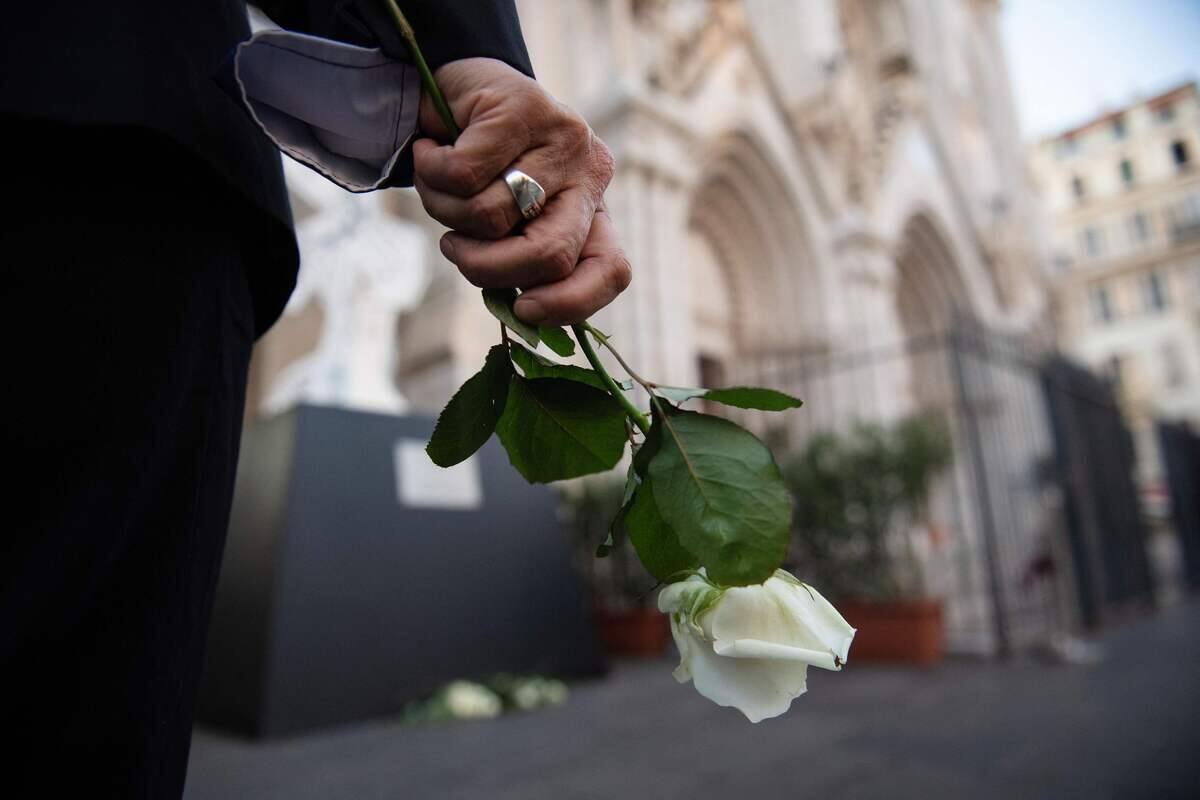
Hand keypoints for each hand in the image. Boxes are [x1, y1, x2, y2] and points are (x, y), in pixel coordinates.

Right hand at [412, 58, 630, 324]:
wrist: (453, 88)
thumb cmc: (479, 170)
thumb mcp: (504, 222)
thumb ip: (517, 259)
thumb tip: (519, 313)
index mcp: (593, 211)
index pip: (612, 270)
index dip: (571, 304)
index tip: (523, 309)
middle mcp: (591, 174)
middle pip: (551, 254)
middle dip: (489, 268)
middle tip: (455, 249)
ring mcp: (565, 138)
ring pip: (492, 216)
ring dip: (446, 212)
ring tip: (439, 186)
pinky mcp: (525, 107)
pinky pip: (462, 175)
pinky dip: (431, 172)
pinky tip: (430, 151)